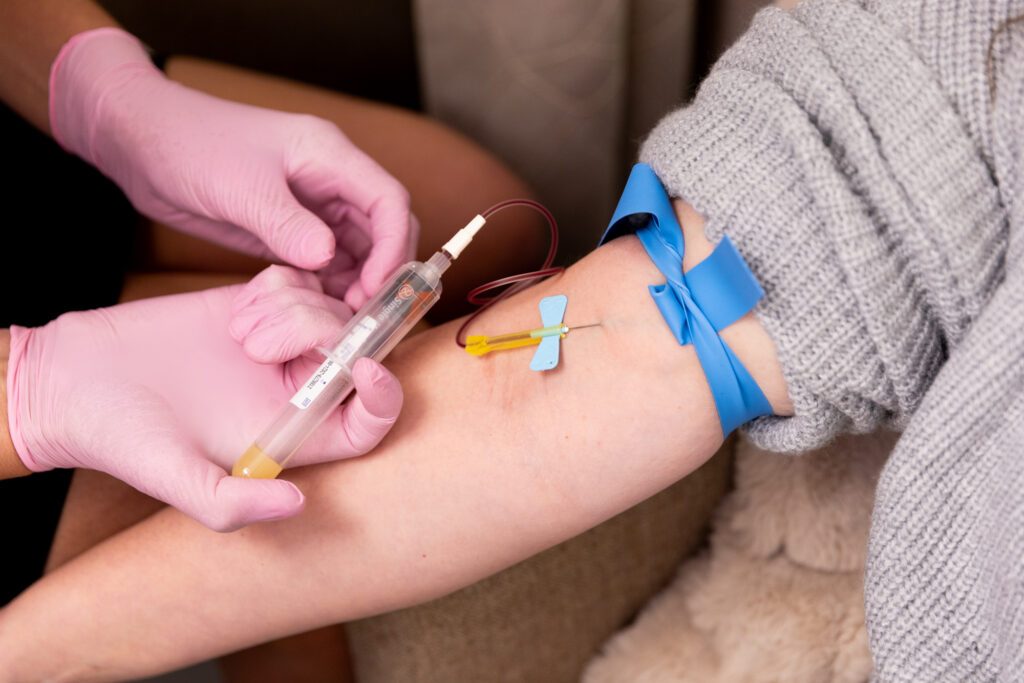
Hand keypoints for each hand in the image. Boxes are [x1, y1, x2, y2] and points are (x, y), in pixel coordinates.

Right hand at [7, 284, 401, 531]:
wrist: (71, 380)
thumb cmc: (122, 439)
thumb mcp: (178, 482)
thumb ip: (235, 502)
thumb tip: (300, 503)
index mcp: (291, 434)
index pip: (367, 421)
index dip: (384, 397)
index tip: (366, 367)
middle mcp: (294, 389)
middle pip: (356, 353)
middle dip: (326, 337)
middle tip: (260, 344)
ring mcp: (278, 344)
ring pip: (329, 310)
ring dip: (291, 311)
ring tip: (237, 334)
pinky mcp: (253, 303)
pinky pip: (298, 280)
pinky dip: (276, 286)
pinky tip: (236, 307)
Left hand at [49, 28, 414, 308]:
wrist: (141, 142)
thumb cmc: (189, 146)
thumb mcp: (238, 188)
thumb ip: (286, 224)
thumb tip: (328, 258)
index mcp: (328, 154)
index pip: (388, 200)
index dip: (393, 246)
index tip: (376, 288)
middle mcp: (329, 179)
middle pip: (383, 227)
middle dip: (383, 270)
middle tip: (364, 314)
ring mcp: (311, 204)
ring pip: (359, 248)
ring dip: (359, 283)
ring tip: (344, 319)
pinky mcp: (289, 227)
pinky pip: (327, 261)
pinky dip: (332, 285)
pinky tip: (321, 309)